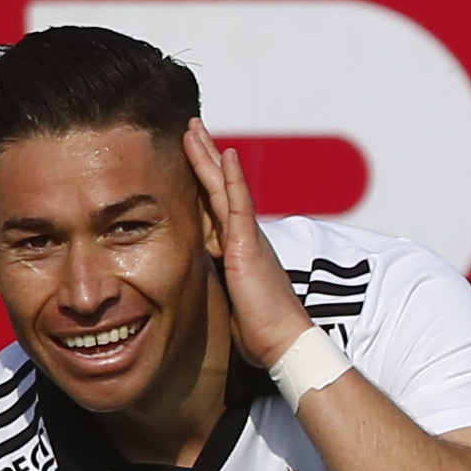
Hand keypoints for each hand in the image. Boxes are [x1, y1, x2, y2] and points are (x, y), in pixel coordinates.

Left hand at [181, 120, 317, 369]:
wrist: (281, 341)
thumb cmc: (258, 329)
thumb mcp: (228, 299)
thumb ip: (217, 283)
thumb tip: (197, 283)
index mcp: (235, 248)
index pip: (213, 206)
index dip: (201, 181)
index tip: (189, 158)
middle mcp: (242, 235)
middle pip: (217, 188)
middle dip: (203, 158)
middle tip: (189, 129)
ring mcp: (246, 236)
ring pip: (223, 187)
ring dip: (209, 157)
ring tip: (195, 129)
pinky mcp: (248, 244)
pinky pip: (238, 204)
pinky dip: (231, 178)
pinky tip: (225, 153)